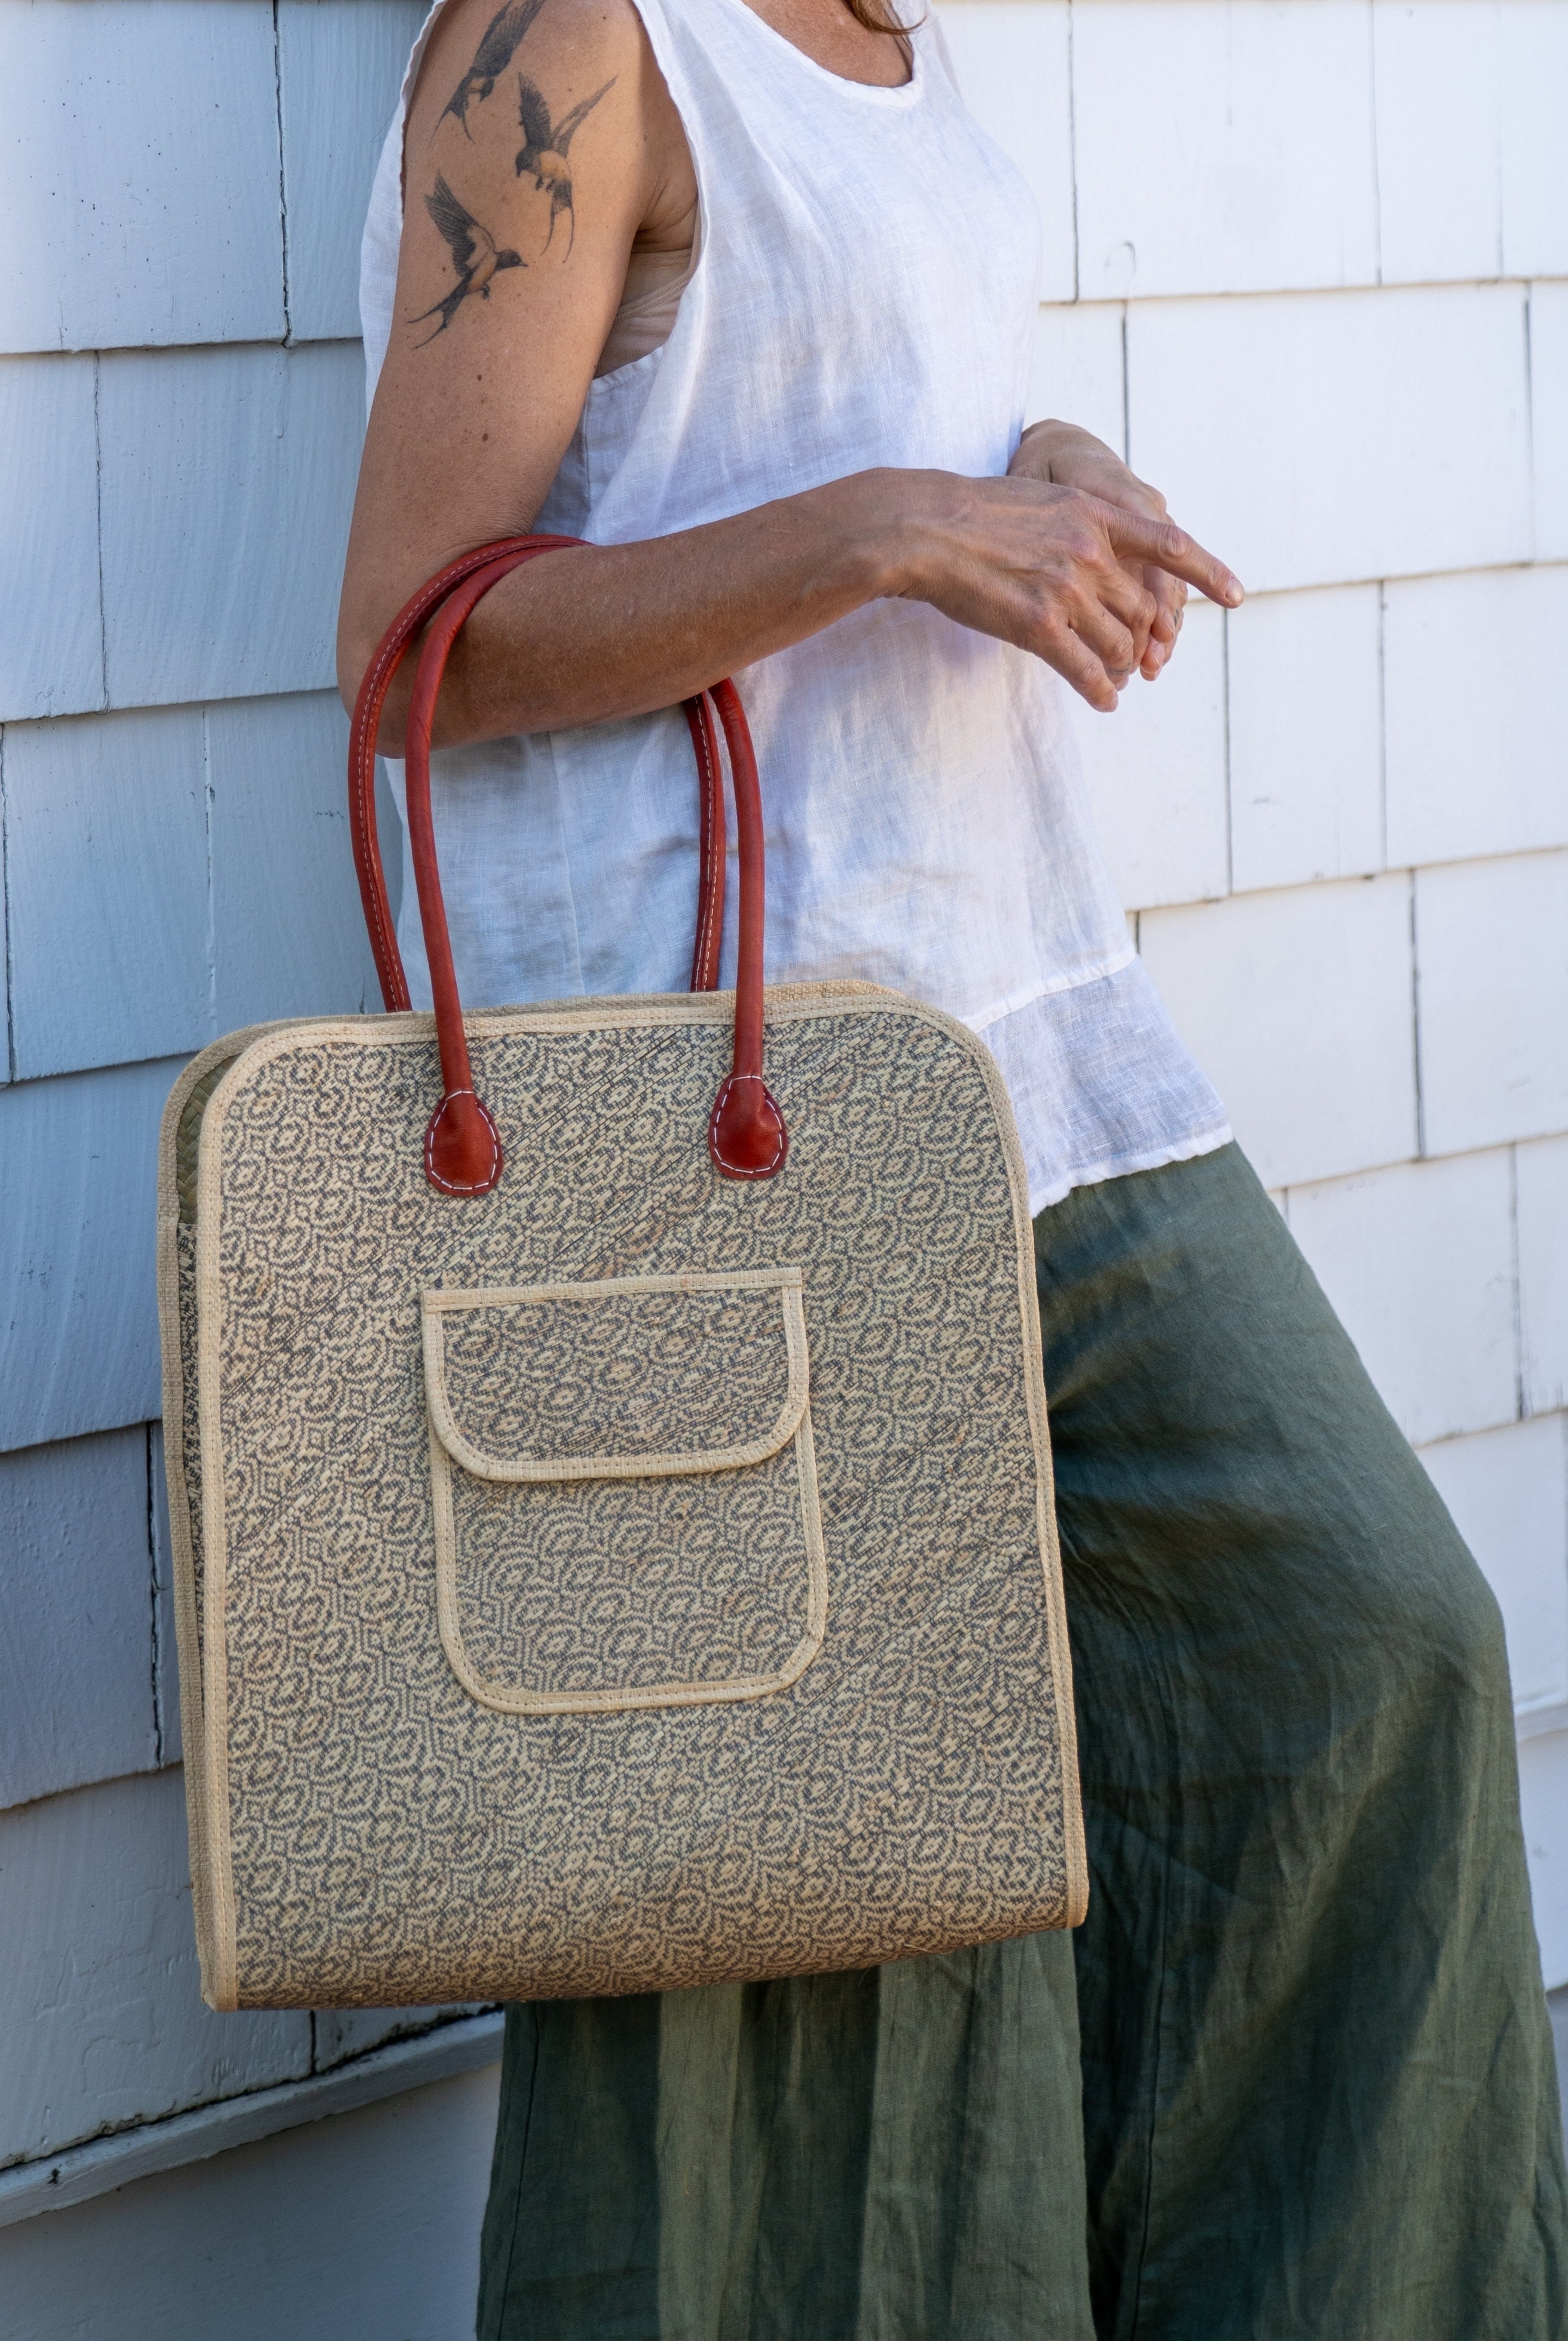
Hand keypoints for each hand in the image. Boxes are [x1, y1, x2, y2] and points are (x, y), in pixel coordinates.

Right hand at [890, 466, 1242, 714]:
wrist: (924, 528)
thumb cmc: (972, 515)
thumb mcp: (1039, 500)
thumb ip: (1077, 525)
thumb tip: (1102, 555)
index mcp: (1094, 512)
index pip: (1168, 544)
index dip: (1208, 572)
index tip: (1236, 597)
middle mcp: (1090, 549)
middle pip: (1141, 609)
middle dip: (1142, 639)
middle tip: (1139, 662)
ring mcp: (1067, 588)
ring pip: (1120, 643)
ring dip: (1122, 668)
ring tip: (1116, 681)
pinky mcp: (1039, 625)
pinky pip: (1087, 670)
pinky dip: (1101, 692)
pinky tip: (1104, 702)